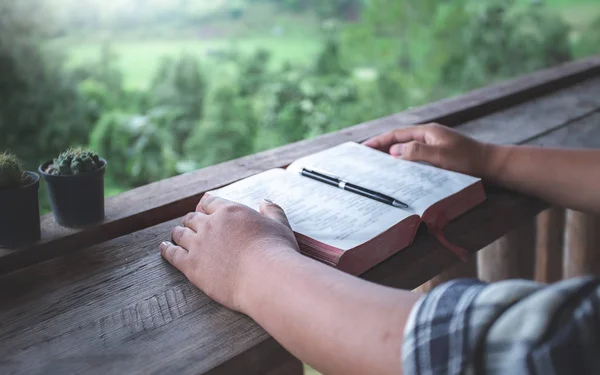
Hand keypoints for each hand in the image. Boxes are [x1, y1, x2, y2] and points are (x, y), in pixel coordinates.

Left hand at [160, 196, 300, 312]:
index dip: (206, 206)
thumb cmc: (276, 253)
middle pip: (193, 218)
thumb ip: (272, 211)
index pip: (210, 202)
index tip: (204, 210)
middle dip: (192, 220)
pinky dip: (167, 250)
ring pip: (180, 233)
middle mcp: (210, 224)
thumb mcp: (280, 226)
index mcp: (230, 211)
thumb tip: (265, 201)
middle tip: (191, 225)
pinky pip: (172, 254)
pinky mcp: (190, 266)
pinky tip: (165, 248)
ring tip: (176, 235)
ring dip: (178, 233)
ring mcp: (198, 244)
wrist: (266, 278)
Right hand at [363, 123, 493, 176]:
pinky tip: (400, 171)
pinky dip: (404, 161)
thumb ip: (417, 152)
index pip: (397, 134)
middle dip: (382, 147)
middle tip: (365, 157)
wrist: (491, 165)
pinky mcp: (438, 155)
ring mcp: (433, 145)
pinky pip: (415, 156)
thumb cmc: (468, 161)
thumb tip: (394, 151)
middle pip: (399, 140)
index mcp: (427, 131)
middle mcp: (429, 136)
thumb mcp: (441, 156)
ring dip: (392, 155)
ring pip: (406, 148)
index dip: (379, 141)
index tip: (363, 148)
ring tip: (377, 165)